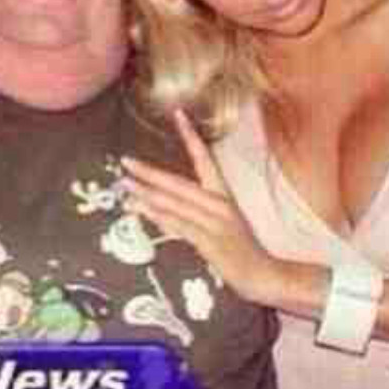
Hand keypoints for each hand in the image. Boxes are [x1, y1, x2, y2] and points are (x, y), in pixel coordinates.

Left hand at [121, 109, 281, 304]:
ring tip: (125, 184)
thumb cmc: (241, 248)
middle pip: (178, 182)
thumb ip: (190, 214)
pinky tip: (139, 209)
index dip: (191, 135)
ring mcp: (213, 222)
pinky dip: (156, 215)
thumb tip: (159, 209)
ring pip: (173, 203)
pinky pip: (177, 224)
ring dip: (145, 193)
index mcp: (223, 195)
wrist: (262, 274)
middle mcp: (218, 204)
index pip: (205, 158)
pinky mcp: (208, 240)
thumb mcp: (219, 223)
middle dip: (149, 172)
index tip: (178, 114)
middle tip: (126, 161)